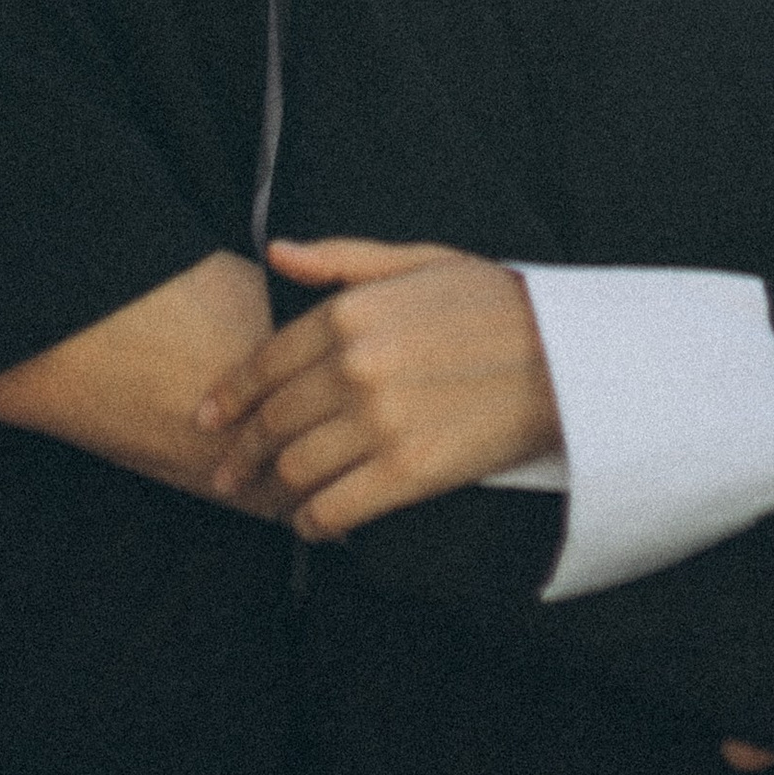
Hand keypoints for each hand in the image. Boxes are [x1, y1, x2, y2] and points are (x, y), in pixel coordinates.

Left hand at [196, 239, 557, 535]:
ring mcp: (379, 423)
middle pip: (273, 421)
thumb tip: (278, 252)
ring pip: (294, 468)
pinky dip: (311, 521)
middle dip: (241, 450)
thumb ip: (342, 259)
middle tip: (225, 471)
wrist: (565, 355)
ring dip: (272, 489)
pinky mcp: (408, 473)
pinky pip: (333, 508)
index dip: (229, 395)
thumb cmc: (494, 301)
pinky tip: (311, 521)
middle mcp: (355, 368)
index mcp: (352, 313)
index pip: (266, 362)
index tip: (208, 416)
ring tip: (266, 499)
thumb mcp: (420, 260)